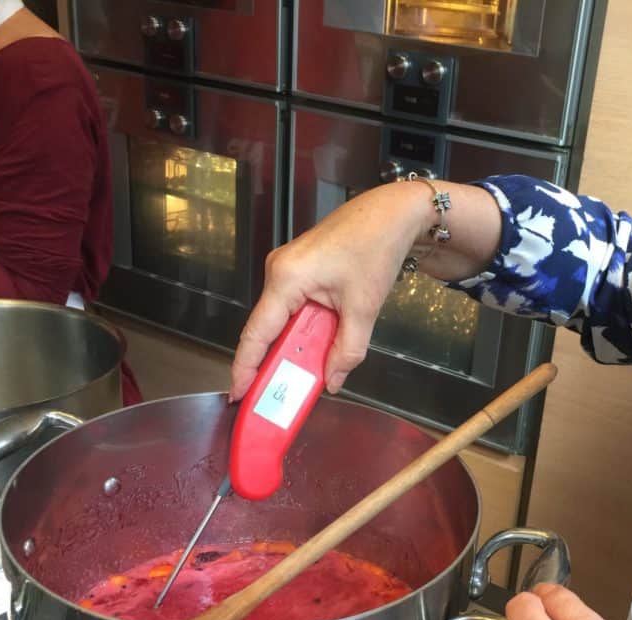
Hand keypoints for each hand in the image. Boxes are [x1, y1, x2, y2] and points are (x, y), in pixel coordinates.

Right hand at [230, 184, 421, 400]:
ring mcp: (286, 269)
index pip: (257, 334)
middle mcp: (278, 272)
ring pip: (282, 320)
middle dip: (277, 362)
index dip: (246, 368)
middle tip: (282, 394)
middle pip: (267, 329)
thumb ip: (347, 350)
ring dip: (296, 345)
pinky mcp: (298, 270)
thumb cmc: (375, 246)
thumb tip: (332, 380)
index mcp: (286, 278)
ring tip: (311, 370)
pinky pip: (292, 308)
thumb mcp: (364, 308)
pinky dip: (305, 329)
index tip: (240, 394)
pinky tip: (320, 344)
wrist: (390, 214)